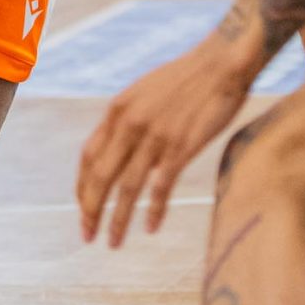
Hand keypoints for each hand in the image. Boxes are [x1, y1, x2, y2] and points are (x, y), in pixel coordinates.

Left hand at [77, 24, 264, 247]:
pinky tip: (150, 227)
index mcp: (118, 110)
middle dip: (90, 210)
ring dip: (117, 220)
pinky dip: (154, 211)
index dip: (82, 186)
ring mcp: (155, 136)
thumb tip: (119, 153)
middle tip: (87, 235)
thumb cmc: (186, 79)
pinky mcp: (181, 146)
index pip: (88, 156)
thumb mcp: (144, 93)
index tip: (83, 208)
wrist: (221, 63)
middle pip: (100, 176)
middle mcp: (130, 124)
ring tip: (112, 242)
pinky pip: (160, 187)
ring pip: (126, 188)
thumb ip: (128, 122)